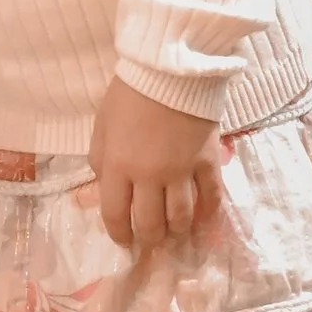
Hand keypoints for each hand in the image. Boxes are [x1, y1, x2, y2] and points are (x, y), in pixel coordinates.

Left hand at [88, 77, 225, 253]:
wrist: (170, 71)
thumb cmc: (129, 95)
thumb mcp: (101, 127)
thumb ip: (101, 160)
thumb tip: (105, 187)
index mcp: (117, 165)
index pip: (115, 214)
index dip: (118, 233)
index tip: (122, 240)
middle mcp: (149, 175)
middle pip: (150, 223)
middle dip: (149, 237)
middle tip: (150, 238)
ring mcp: (182, 171)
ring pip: (181, 218)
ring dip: (176, 230)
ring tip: (174, 232)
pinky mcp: (208, 163)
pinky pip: (211, 199)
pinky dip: (206, 214)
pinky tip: (200, 218)